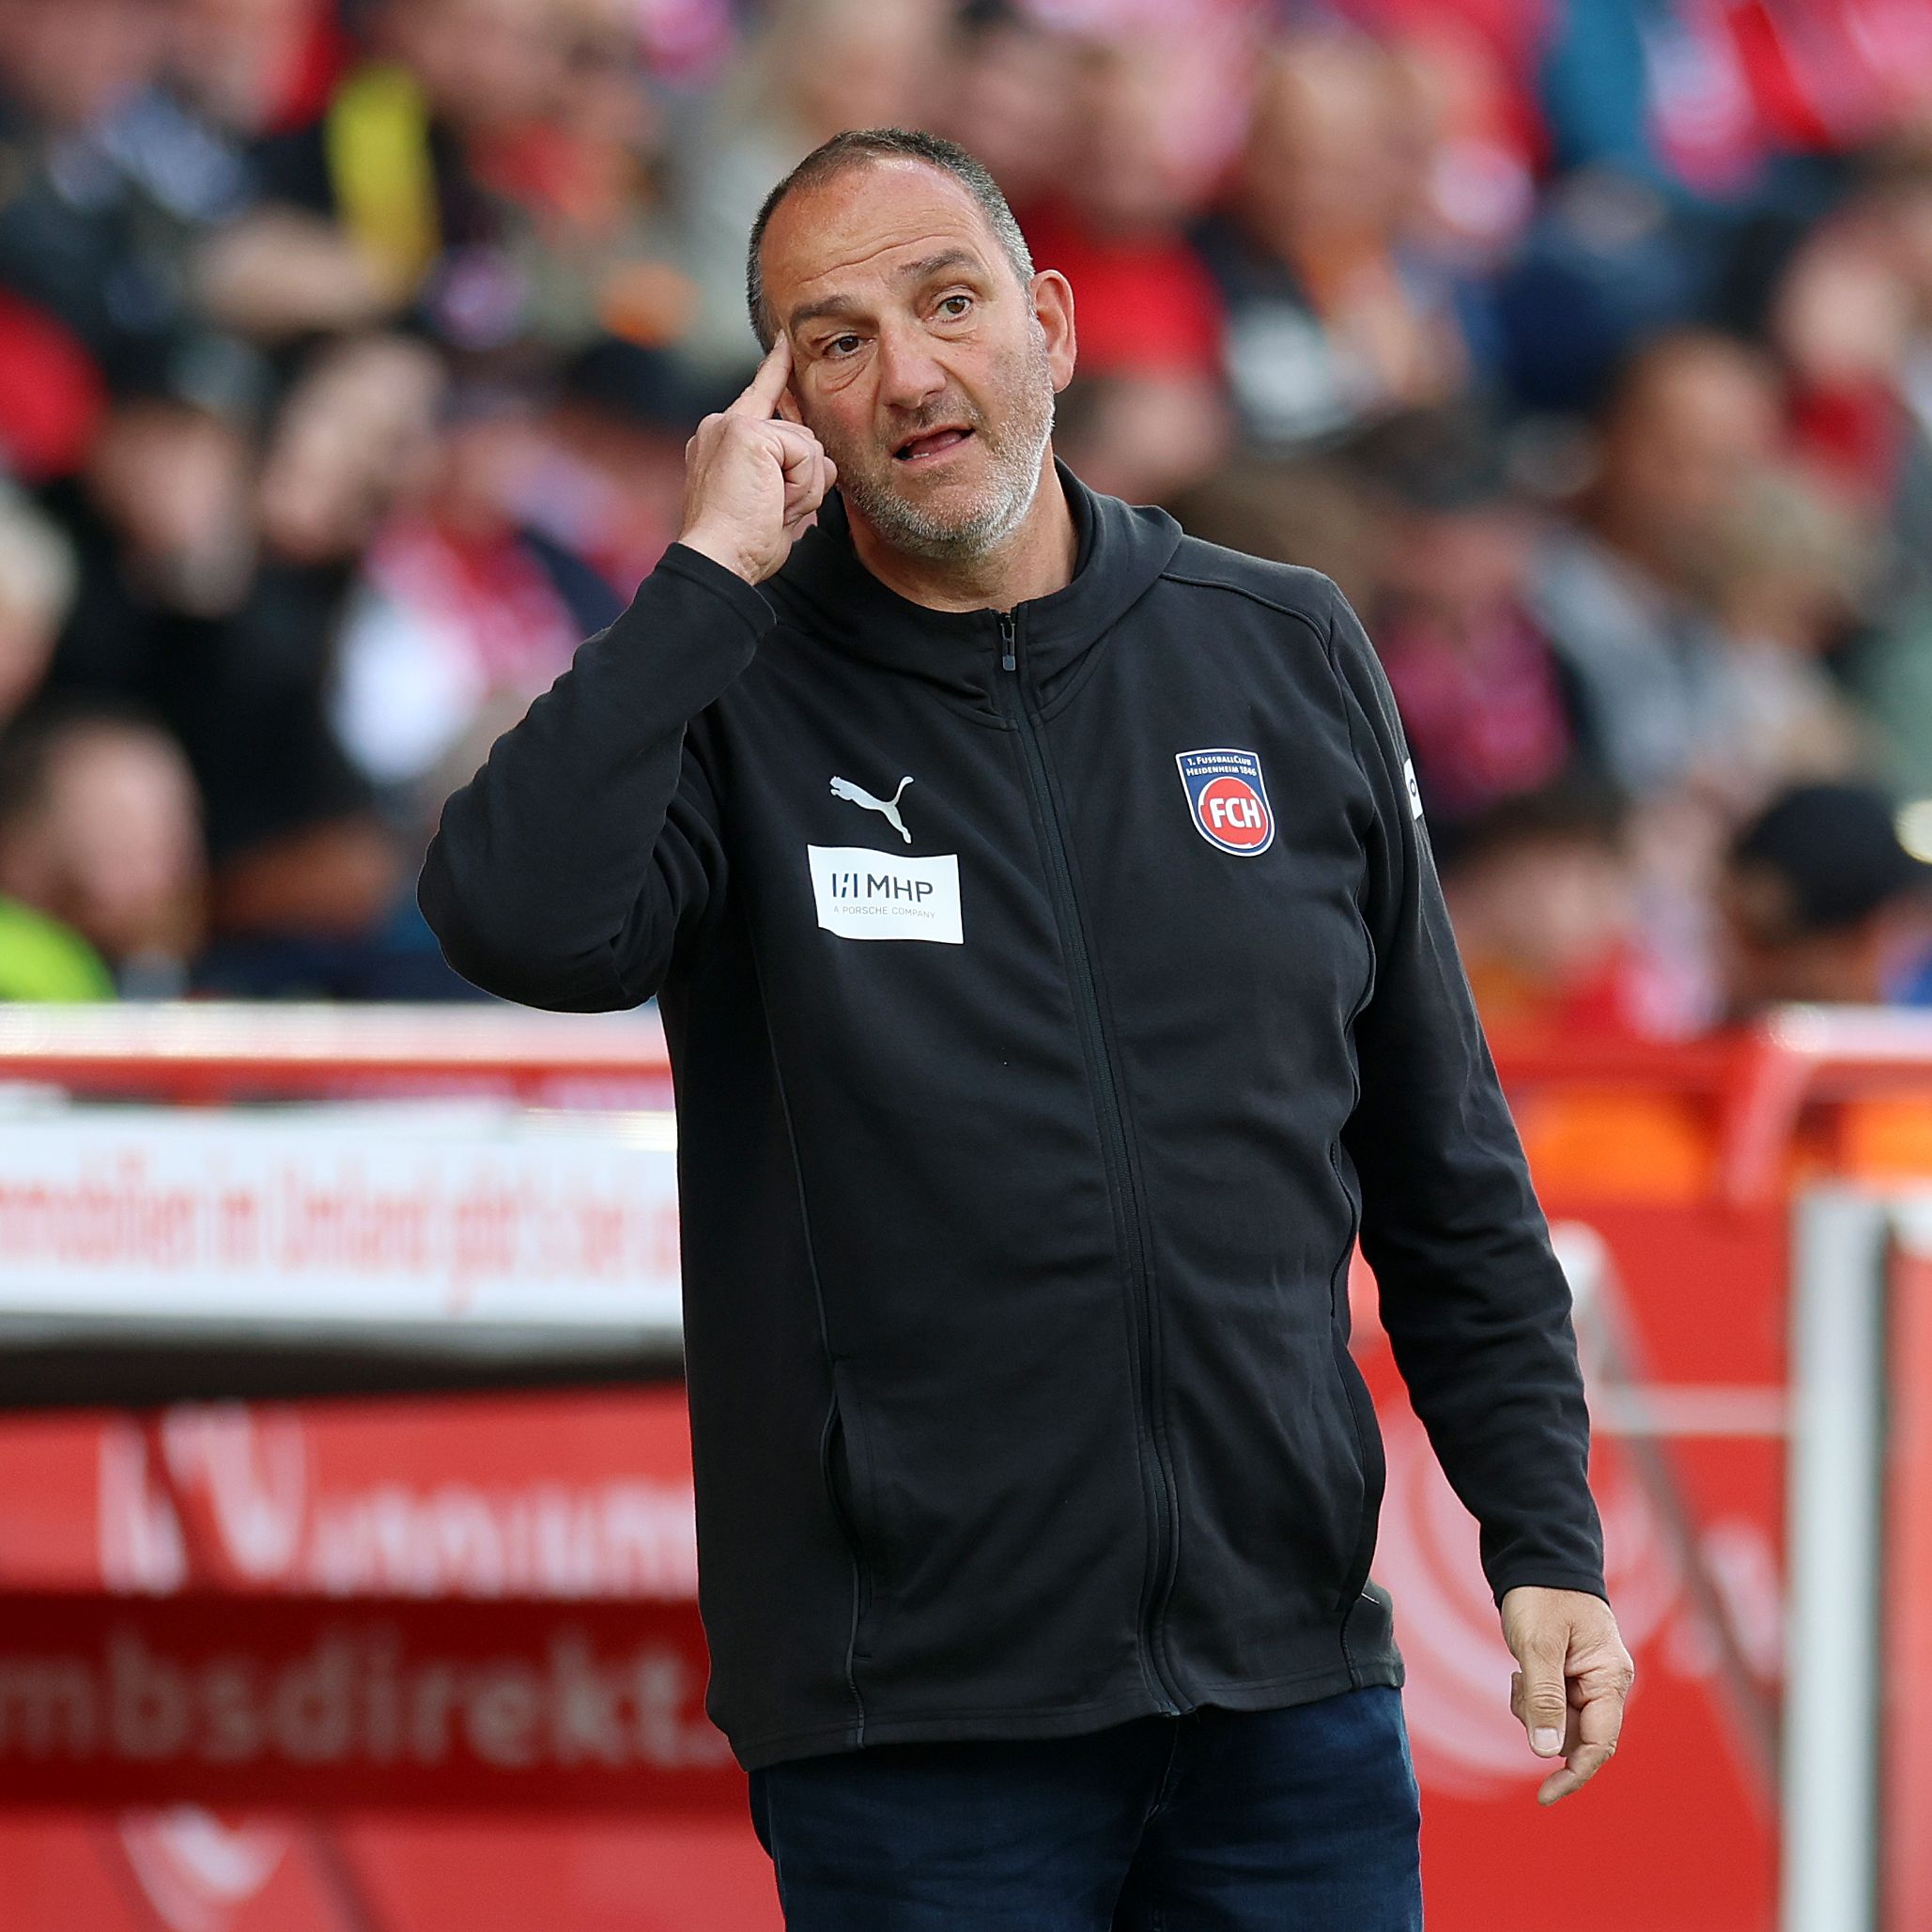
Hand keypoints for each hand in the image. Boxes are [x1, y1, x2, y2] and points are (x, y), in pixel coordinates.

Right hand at [678, 336, 835, 584]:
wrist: (717, 558)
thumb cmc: (740, 546)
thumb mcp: (772, 507)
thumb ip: (791, 477)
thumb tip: (823, 464)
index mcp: (722, 442)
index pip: (758, 397)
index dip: (775, 372)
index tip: (785, 346)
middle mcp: (722, 426)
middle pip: (801, 438)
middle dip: (803, 482)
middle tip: (772, 512)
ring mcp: (733, 425)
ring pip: (809, 448)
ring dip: (802, 488)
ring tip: (769, 508)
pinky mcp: (748, 432)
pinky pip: (806, 455)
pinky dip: (801, 486)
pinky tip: (772, 500)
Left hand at [1500, 1586, 1633, 1805]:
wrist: (1536, 1555)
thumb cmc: (1541, 1595)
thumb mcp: (1538, 1645)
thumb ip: (1543, 1698)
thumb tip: (1547, 1751)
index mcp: (1609, 1677)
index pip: (1599, 1743)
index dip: (1573, 1773)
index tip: (1544, 1796)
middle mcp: (1605, 1682)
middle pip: (1578, 1735)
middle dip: (1544, 1726)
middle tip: (1520, 1686)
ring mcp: (1587, 1678)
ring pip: (1561, 1721)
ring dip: (1534, 1710)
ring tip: (1519, 1673)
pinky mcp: (1568, 1672)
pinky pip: (1551, 1703)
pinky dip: (1532, 1697)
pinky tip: (1520, 1671)